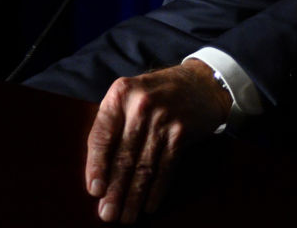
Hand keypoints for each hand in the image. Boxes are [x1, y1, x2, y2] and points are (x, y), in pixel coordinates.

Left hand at [85, 59, 231, 222]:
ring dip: (134, 196)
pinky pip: (165, 167)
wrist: (201, 82)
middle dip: (114, 190)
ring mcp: (163, 118)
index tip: (94, 191)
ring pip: (144, 166)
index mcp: (120, 94)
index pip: (101, 135)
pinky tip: (148, 206)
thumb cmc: (158, 93)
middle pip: (123, 156)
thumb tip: (97, 172)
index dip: (96, 166)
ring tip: (126, 217)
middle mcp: (141, 104)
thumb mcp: (131, 95)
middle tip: (107, 214)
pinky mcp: (182, 131)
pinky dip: (156, 189)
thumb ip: (113, 124)